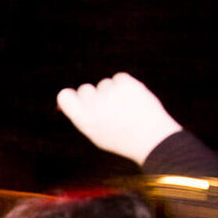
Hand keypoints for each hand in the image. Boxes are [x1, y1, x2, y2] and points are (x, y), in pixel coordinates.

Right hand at [56, 73, 182, 166]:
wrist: (153, 139)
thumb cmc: (122, 139)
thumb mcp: (97, 132)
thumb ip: (82, 115)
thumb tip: (66, 98)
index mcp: (84, 120)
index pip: (64, 96)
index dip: (72, 96)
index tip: (79, 99)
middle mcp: (94, 106)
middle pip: (85, 89)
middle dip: (95, 95)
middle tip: (110, 108)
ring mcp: (110, 94)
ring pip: (105, 84)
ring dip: (113, 92)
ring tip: (126, 109)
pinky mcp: (126, 84)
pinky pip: (119, 78)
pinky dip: (125, 86)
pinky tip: (133, 100)